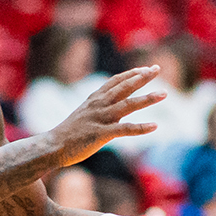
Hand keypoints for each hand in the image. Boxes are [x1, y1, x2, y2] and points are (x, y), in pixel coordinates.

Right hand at [45, 68, 164, 166]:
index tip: (146, 69)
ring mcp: (100, 118)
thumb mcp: (82, 114)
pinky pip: (125, 129)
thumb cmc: (67, 134)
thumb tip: (108, 106)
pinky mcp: (101, 134)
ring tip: (164, 93)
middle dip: (142, 77)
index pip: (116, 81)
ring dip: (147, 98)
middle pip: (124, 87)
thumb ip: (96, 108)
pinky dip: (141, 128)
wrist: (51, 147)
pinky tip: (155, 126)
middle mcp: (98, 105)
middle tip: (158, 69)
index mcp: (94, 99)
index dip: (132, 73)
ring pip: (128, 105)